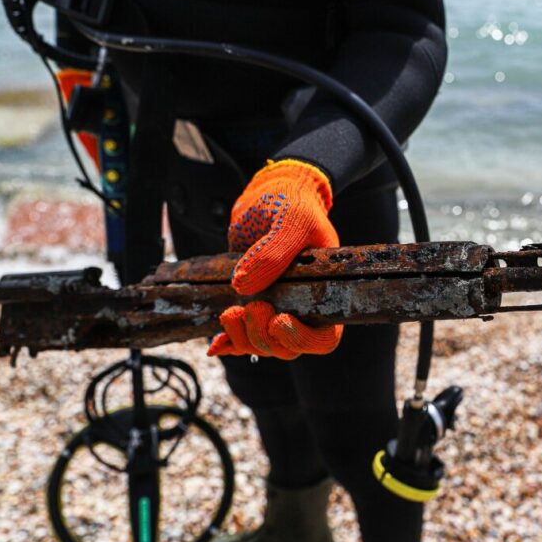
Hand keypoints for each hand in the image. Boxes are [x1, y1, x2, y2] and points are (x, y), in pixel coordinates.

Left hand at [207, 159, 342, 359]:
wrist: (271, 192)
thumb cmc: (294, 203)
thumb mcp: (292, 220)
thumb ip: (273, 252)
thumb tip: (243, 287)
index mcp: (326, 294)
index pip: (324, 337)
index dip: (303, 340)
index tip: (279, 320)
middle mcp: (303, 307)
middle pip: (288, 348)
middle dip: (265, 336)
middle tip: (251, 307)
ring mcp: (276, 307)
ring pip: (263, 345)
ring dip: (244, 337)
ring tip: (229, 313)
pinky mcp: (251, 303)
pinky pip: (242, 337)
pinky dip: (229, 341)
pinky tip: (215, 342)